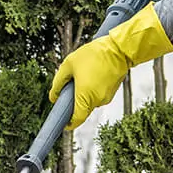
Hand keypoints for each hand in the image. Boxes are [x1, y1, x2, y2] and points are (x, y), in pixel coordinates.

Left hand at [49, 3, 172, 130]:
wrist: (119, 48)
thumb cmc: (94, 54)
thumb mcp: (69, 64)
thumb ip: (58, 82)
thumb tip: (53, 97)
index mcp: (85, 97)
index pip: (77, 119)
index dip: (69, 123)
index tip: (64, 123)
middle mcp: (96, 101)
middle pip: (82, 110)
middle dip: (75, 103)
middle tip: (70, 89)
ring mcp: (106, 98)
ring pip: (90, 102)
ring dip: (84, 95)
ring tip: (83, 77)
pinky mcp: (112, 93)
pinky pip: (98, 96)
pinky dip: (92, 90)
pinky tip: (92, 75)